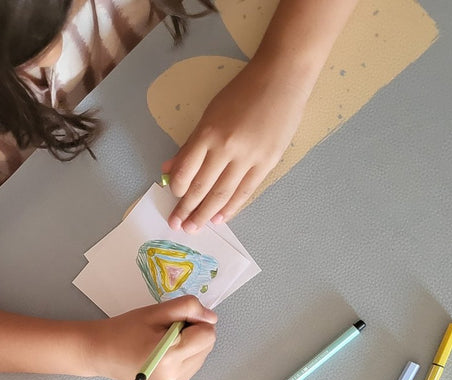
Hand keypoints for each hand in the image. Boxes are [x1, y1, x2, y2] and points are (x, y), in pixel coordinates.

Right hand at [85, 296, 217, 379]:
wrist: (101, 353)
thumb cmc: (125, 329)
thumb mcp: (155, 312)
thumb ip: (187, 308)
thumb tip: (211, 318)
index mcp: (170, 356)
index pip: (208, 335)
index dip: (195, 322)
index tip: (175, 320)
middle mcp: (175, 377)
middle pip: (207, 347)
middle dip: (193, 334)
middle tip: (166, 332)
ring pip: (201, 357)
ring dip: (190, 346)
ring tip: (162, 344)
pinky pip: (191, 368)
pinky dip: (183, 358)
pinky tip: (163, 355)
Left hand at [162, 59, 308, 230]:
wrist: (282, 79)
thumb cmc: (242, 93)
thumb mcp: (210, 114)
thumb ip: (191, 144)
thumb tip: (169, 169)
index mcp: (208, 133)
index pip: (186, 171)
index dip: (177, 189)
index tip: (173, 198)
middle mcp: (227, 148)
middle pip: (202, 187)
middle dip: (187, 209)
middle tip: (178, 225)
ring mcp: (249, 157)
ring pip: (223, 194)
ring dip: (206, 214)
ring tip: (195, 228)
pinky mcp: (268, 162)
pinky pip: (246, 190)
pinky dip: (231, 207)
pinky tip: (220, 218)